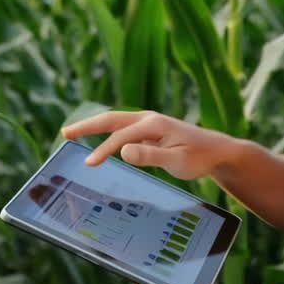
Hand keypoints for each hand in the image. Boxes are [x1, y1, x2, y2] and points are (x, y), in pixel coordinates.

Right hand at [60, 111, 234, 179]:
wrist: (218, 151)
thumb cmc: (199, 157)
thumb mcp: (176, 161)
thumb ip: (150, 155)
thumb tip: (123, 151)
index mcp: (153, 124)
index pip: (121, 137)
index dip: (103, 150)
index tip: (88, 165)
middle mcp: (148, 119)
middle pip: (111, 119)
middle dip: (87, 126)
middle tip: (65, 133)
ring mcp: (149, 124)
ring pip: (115, 122)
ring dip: (94, 127)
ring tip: (72, 133)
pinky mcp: (150, 131)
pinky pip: (123, 130)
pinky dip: (107, 133)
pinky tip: (99, 143)